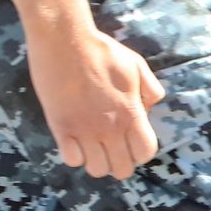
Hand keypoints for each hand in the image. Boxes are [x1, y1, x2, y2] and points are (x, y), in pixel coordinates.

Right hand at [26, 25, 167, 178]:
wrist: (65, 42)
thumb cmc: (103, 51)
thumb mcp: (137, 66)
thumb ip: (150, 90)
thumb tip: (149, 108)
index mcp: (132, 113)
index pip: (145, 153)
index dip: (140, 151)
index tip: (133, 141)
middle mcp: (110, 128)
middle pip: (122, 168)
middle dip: (120, 161)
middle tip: (113, 146)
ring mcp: (84, 130)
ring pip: (96, 169)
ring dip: (97, 160)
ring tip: (93, 144)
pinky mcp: (61, 128)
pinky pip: (71, 159)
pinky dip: (75, 155)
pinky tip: (75, 139)